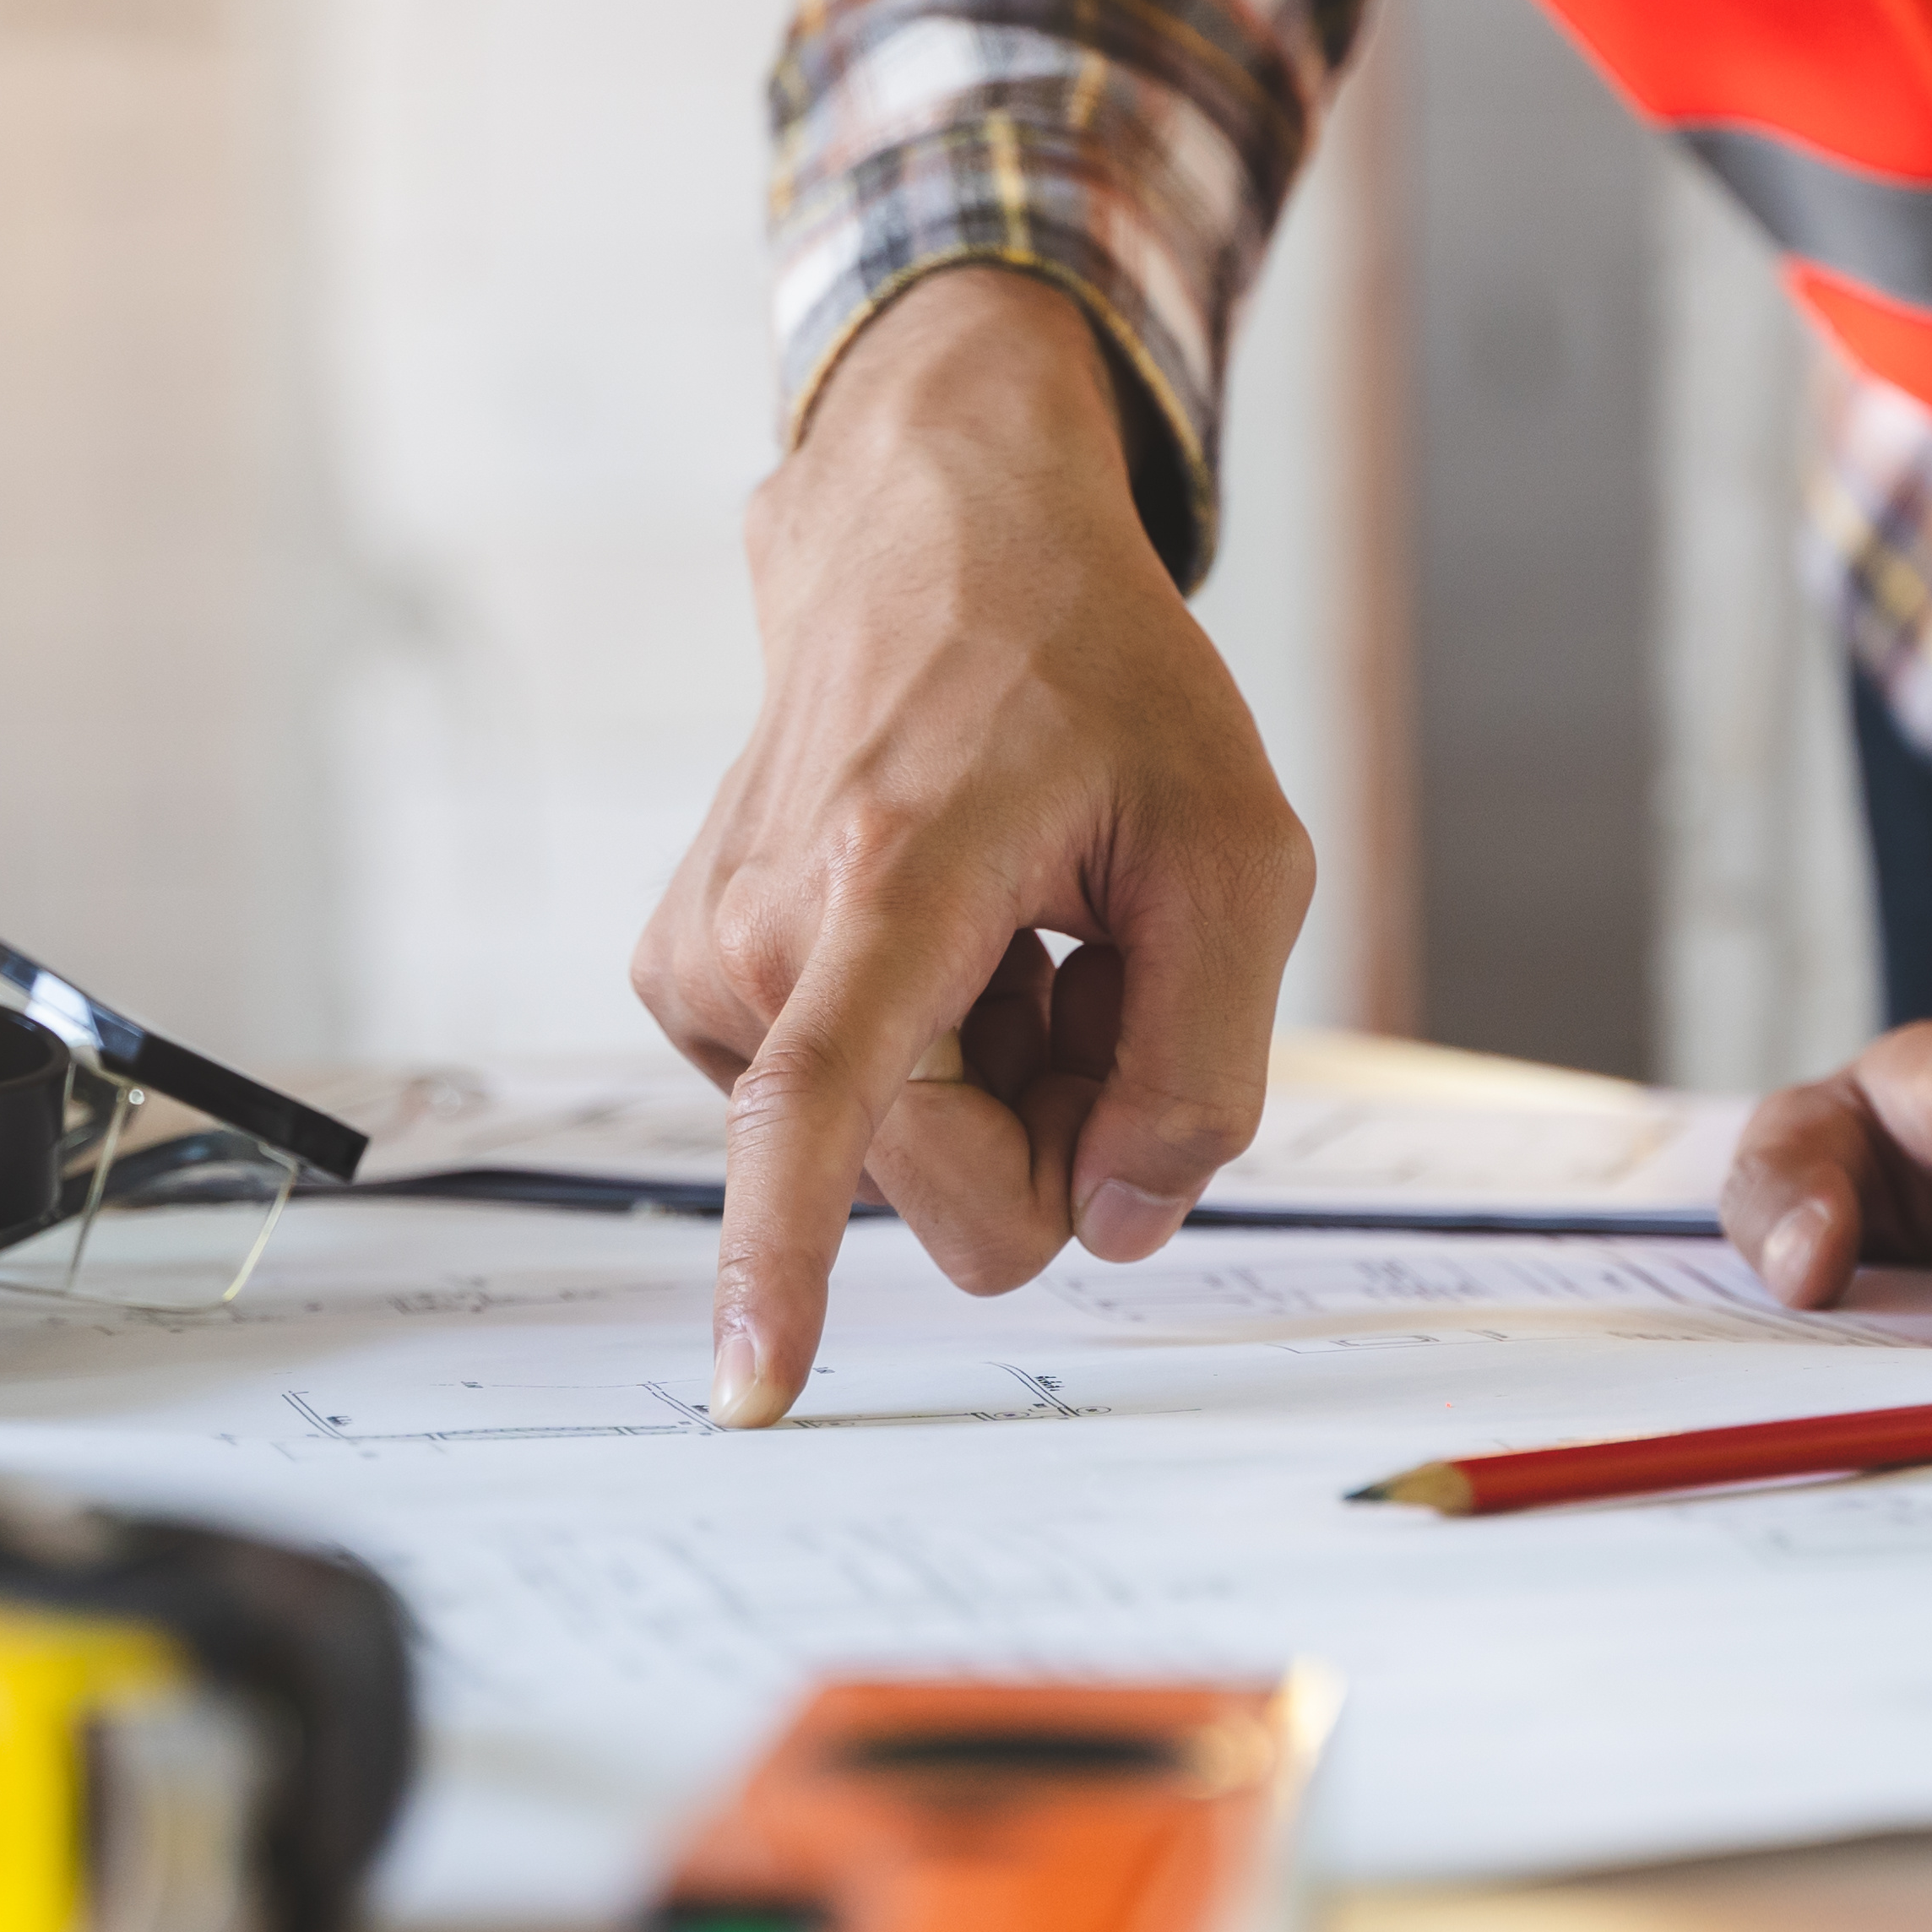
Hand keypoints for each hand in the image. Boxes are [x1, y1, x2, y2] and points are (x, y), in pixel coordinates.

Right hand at [633, 269, 1312, 1428]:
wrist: (933, 542)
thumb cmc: (1095, 680)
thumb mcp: (1237, 852)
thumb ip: (1206, 1068)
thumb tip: (1116, 1224)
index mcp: (883, 891)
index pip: (816, 1114)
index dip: (784, 1266)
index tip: (749, 1390)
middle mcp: (754, 942)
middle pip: (952, 1195)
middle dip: (1056, 1128)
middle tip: (1095, 971)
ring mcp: (704, 971)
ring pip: (907, 1163)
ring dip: (1003, 1079)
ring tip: (1021, 927)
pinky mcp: (694, 985)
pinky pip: (860, 1115)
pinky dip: (945, 1051)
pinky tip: (963, 934)